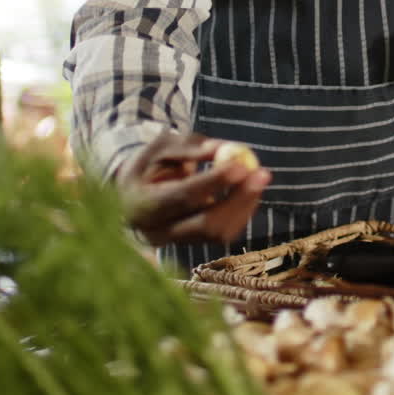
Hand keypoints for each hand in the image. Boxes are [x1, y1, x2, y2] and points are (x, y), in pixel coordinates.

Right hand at [118, 131, 270, 247]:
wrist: (131, 195)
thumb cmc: (149, 165)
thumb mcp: (162, 148)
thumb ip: (192, 148)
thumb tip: (227, 150)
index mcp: (142, 204)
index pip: (183, 197)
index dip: (214, 182)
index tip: (241, 165)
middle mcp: (157, 231)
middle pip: (206, 223)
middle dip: (238, 199)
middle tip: (262, 173)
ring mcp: (175, 244)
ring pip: (218, 232)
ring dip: (245, 205)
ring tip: (259, 177)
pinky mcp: (192, 246)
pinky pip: (222, 234)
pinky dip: (240, 212)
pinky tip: (247, 191)